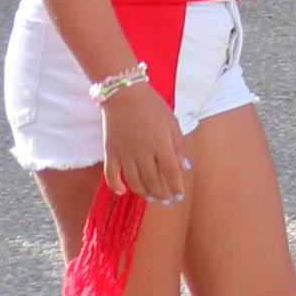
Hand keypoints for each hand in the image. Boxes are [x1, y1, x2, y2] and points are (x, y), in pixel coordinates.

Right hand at [101, 82, 186, 209]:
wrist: (124, 94)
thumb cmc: (153, 107)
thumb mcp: (172, 123)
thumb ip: (179, 146)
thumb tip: (185, 168)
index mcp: (161, 145)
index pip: (170, 173)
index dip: (175, 187)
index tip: (179, 197)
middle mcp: (143, 153)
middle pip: (153, 180)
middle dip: (161, 193)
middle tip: (166, 201)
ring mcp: (124, 154)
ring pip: (133, 181)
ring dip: (143, 193)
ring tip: (151, 197)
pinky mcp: (110, 152)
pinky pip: (111, 174)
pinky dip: (115, 186)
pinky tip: (122, 192)